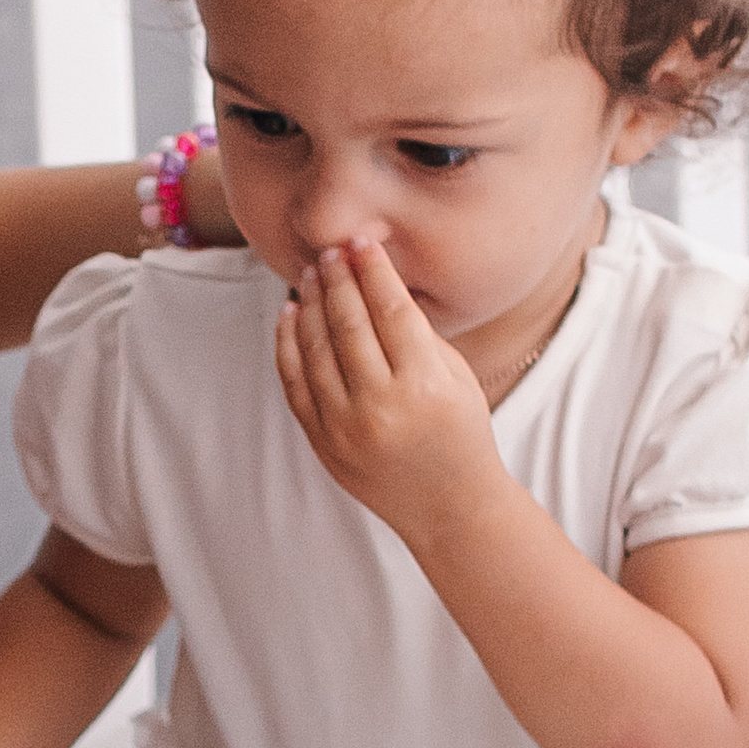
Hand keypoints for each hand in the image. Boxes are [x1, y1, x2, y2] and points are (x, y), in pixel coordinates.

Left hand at [274, 241, 508, 546]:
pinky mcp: (322, 442)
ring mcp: (344, 427)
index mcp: (424, 385)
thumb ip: (416, 333)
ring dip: (310, 304)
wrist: (447, 505)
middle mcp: (381, 406)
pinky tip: (291, 313)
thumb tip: (372, 278)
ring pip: (315, 349)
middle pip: (348, 324)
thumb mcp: (457, 377)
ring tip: (312, 274)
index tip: (362, 242)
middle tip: (330, 251)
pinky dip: (288, 343)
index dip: (373, 272)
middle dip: (337, 280)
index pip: (390, 311)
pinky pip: (295, 382)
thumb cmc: (460, 432)